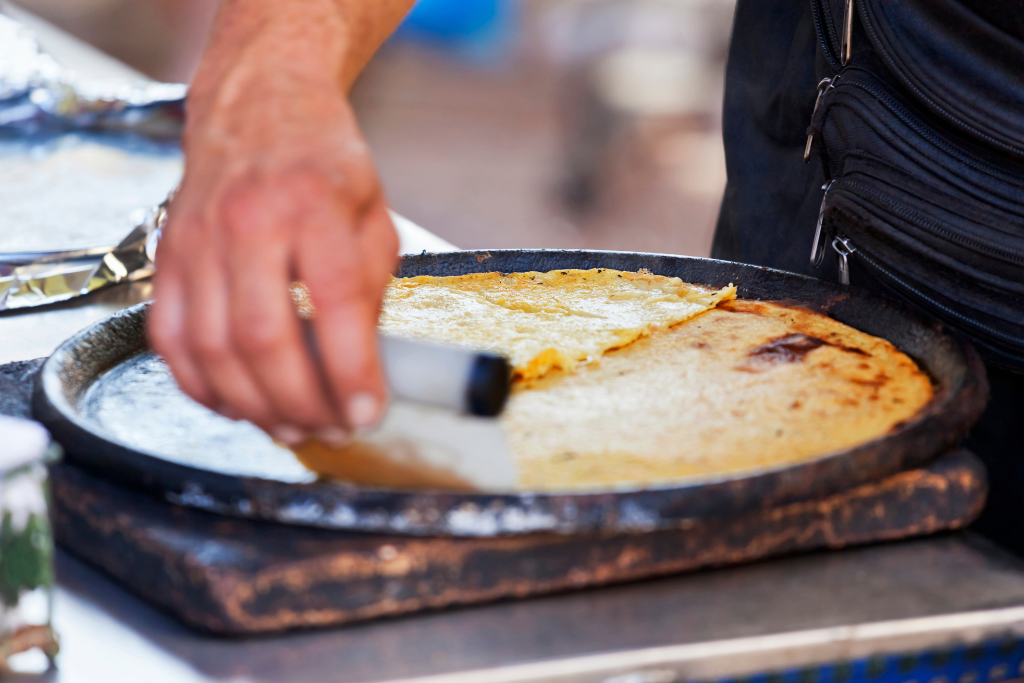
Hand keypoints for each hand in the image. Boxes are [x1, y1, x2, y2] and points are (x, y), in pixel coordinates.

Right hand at [148, 30, 397, 444]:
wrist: (257, 107)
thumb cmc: (323, 165)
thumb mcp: (373, 216)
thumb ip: (371, 288)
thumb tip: (364, 367)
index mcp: (313, 205)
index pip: (335, 303)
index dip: (351, 372)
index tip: (368, 412)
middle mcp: (248, 221)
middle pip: (263, 338)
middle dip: (301, 403)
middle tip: (331, 430)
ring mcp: (197, 240)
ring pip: (212, 349)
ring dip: (253, 407)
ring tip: (291, 428)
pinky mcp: (165, 257)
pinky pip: (170, 340)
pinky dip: (202, 386)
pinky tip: (237, 404)